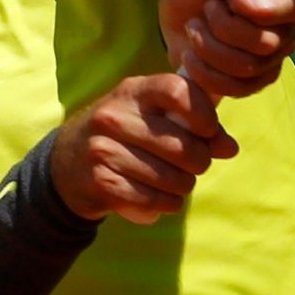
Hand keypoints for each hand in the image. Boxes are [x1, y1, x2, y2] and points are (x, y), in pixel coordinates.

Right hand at [50, 74, 238, 224]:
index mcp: (133, 91)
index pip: (177, 90)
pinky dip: (167, 204)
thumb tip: (229, 148)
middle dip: (199, 162)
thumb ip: (192, 125)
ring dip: (183, 186)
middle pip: (183, 145)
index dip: (203, 113)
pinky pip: (155, 201)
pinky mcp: (102, 183)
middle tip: (194, 165)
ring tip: (176, 182)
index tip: (209, 130)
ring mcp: (104, 150)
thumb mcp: (149, 117)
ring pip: (173, 179)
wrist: (65, 165)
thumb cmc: (122, 136)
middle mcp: (114, 117)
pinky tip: (161, 198)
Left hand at [158, 0, 294, 98]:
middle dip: (222, 28)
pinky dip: (205, 74)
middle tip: (203, 11)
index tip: (222, 1)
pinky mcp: (254, 81)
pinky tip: (190, 56)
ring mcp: (273, 58)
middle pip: (265, 43)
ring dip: (208, 48)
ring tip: (193, 28)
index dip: (259, 11)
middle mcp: (287, 29)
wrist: (179, 12)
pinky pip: (237, 89)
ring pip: (248, 68)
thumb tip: (262, 7)